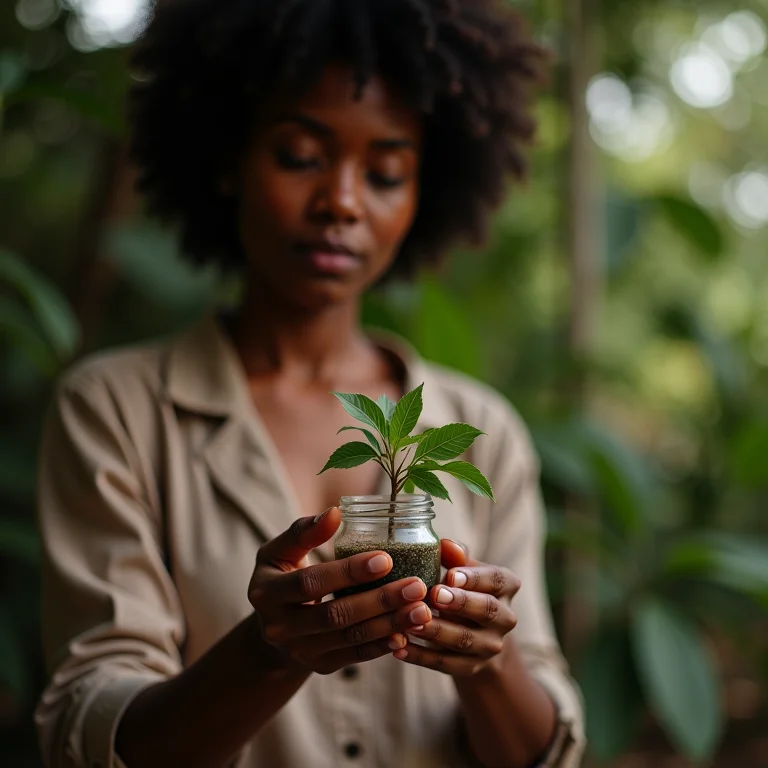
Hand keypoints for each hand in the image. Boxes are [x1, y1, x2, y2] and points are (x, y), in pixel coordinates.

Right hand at [248, 508, 431, 674]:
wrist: (274, 624)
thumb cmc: (283, 574)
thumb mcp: (281, 551)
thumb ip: (304, 532)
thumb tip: (335, 512)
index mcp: (266, 593)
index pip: (311, 582)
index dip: (348, 571)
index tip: (386, 559)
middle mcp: (279, 627)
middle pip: (335, 615)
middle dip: (379, 600)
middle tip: (416, 586)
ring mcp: (299, 651)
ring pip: (350, 638)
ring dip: (389, 624)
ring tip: (422, 610)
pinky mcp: (319, 666)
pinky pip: (355, 656)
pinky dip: (382, 646)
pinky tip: (406, 634)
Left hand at [393, 539, 519, 676]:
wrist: (474, 632)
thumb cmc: (463, 588)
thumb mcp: (464, 569)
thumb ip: (456, 556)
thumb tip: (445, 544)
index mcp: (505, 586)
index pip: (496, 579)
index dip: (474, 578)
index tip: (450, 575)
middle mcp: (505, 617)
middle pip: (487, 610)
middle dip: (460, 603)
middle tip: (433, 595)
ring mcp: (489, 646)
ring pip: (465, 640)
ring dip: (436, 631)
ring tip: (409, 623)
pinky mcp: (471, 667)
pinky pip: (445, 663)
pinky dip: (420, 657)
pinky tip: (399, 648)